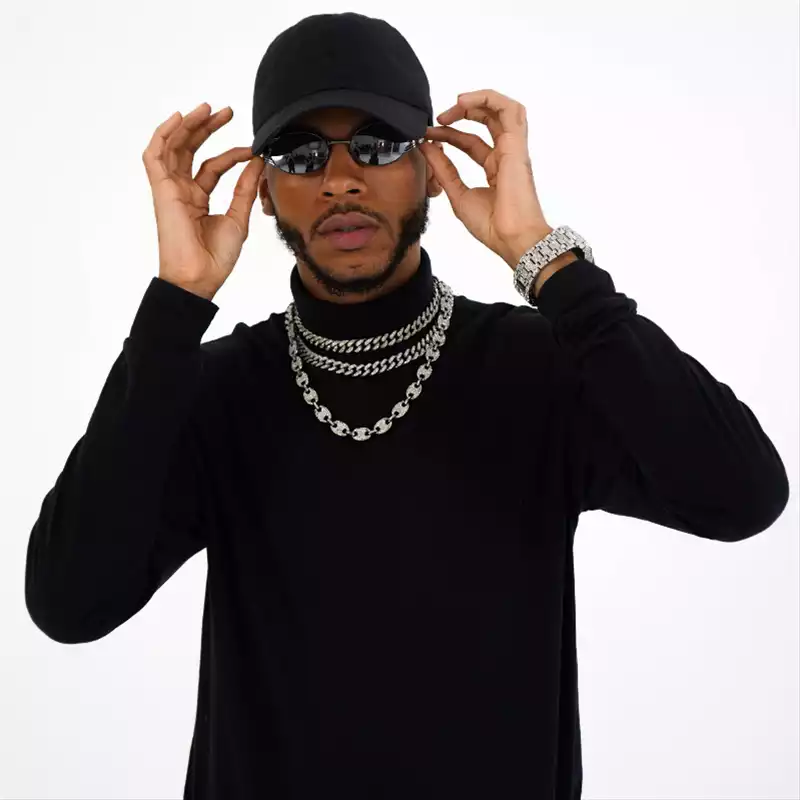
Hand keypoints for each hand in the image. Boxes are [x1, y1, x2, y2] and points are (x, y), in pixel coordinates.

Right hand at [142, 102, 263, 299]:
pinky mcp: (162, 190)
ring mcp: (171, 190)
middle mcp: (183, 191)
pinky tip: (179, 119)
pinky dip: (164, 135)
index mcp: (199, 199)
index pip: (214, 167)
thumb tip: (258, 163)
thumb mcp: (238, 217)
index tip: (252, 150)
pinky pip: (155, 156)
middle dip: (207, 128)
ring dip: (188, 126)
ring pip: (174, 147)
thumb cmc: (215, 257)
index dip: (233, 154)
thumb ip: (245, 188)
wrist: (200, 277)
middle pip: (191, 150)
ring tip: (206, 109)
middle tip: (226, 112)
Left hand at [419, 89, 552, 269]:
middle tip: (439, 119)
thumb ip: (443, 170)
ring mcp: (513, 148)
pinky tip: (466, 102)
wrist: (510, 237)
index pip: (470, 141)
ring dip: (478, 100)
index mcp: (494, 168)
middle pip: (487, 120)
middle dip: (462, 112)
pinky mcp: (517, 145)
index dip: (448, 135)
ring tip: (456, 103)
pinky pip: (510, 110)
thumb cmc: (491, 225)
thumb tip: (427, 147)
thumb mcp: (457, 194)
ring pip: (502, 109)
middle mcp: (505, 155)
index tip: (428, 136)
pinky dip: (489, 99)